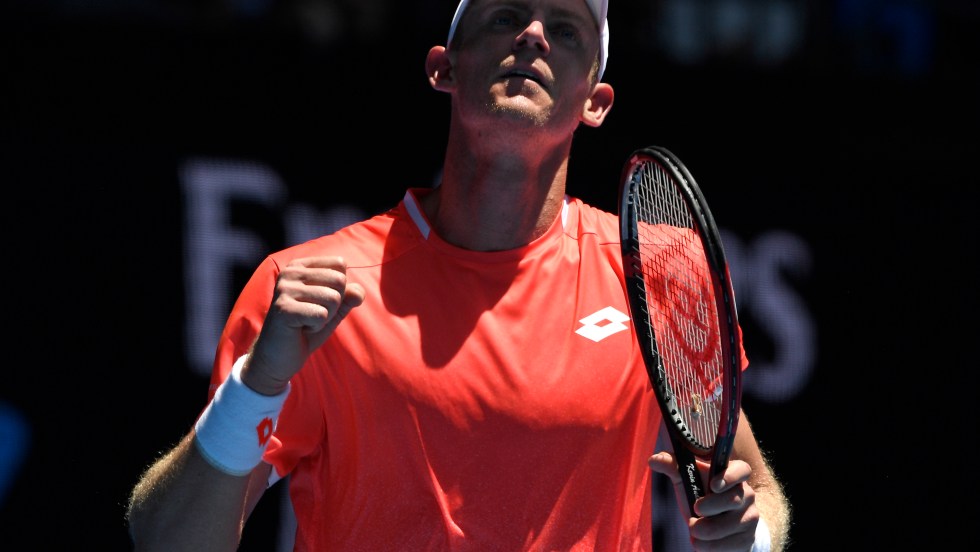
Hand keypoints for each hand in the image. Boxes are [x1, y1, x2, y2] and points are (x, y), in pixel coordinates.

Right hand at [243, 256, 364, 394]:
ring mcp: (284, 289)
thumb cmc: (306, 329)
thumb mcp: (333, 310)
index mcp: (300, 266)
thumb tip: (359, 293)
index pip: (340, 265)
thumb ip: (348, 297)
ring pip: (333, 298)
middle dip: (334, 304)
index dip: (339, 289)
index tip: (318, 302)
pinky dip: (317, 327)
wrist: (277, 357)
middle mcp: (290, 272)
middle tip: (313, 315)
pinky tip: (299, 329)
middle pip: (339, 280)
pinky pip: (322, 315)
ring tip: (306, 322)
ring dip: (325, 317)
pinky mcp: (284, 309)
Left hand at [649, 452, 761, 551]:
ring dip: (705, 532)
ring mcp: (750, 518)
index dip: (730, 476)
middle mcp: (747, 495)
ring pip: (729, 526)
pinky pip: (731, 547)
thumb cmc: (701, 494)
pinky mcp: (747, 540)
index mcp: (734, 475)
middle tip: (693, 514)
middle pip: (733, 500)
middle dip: (709, 508)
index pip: (742, 469)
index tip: (713, 484)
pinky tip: (703, 544)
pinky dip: (711, 548)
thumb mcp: (687, 478)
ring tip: (694, 531)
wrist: (717, 522)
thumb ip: (672, 466)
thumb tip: (654, 460)